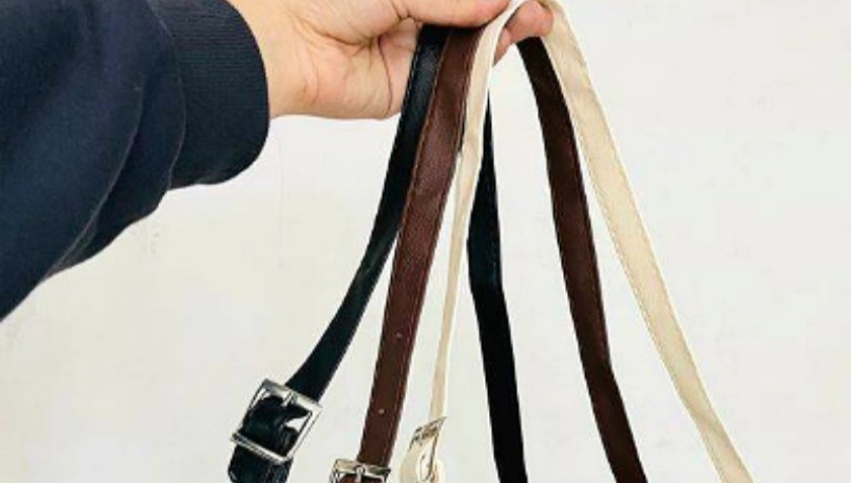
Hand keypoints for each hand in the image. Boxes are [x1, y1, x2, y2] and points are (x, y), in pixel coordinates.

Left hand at [226, 0, 552, 118]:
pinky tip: (503, 40)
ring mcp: (423, 48)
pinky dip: (484, 61)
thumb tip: (506, 0)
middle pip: (481, 10)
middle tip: (541, 7)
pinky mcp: (420, 86)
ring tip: (532, 19)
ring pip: (478, 41)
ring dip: (507, 30)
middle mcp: (421, 10)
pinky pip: (461, 75)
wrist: (289, 45)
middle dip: (514, 6)